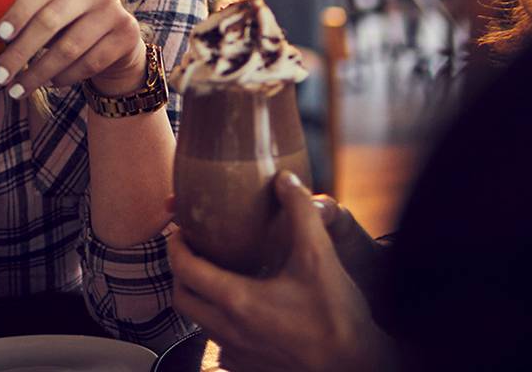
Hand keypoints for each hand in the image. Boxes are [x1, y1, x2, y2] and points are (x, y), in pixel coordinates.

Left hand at [0, 0, 144, 97]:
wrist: (114, 39)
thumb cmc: (64, 26)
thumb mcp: (45, 12)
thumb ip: (21, 16)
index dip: (19, 10)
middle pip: (50, 22)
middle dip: (20, 53)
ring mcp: (111, 9)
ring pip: (69, 48)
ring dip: (38, 74)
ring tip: (17, 90)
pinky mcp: (126, 33)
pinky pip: (89, 63)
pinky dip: (65, 77)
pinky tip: (51, 84)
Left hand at [169, 172, 394, 371]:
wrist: (355, 364)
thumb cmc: (336, 314)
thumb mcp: (319, 255)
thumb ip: (300, 211)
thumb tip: (284, 180)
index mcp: (236, 301)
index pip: (184, 270)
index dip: (176, 246)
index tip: (181, 231)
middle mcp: (228, 330)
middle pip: (182, 300)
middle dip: (181, 273)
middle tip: (194, 252)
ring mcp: (238, 354)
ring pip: (200, 325)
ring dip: (201, 300)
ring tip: (218, 277)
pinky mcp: (251, 368)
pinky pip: (221, 346)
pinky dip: (220, 326)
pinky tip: (242, 313)